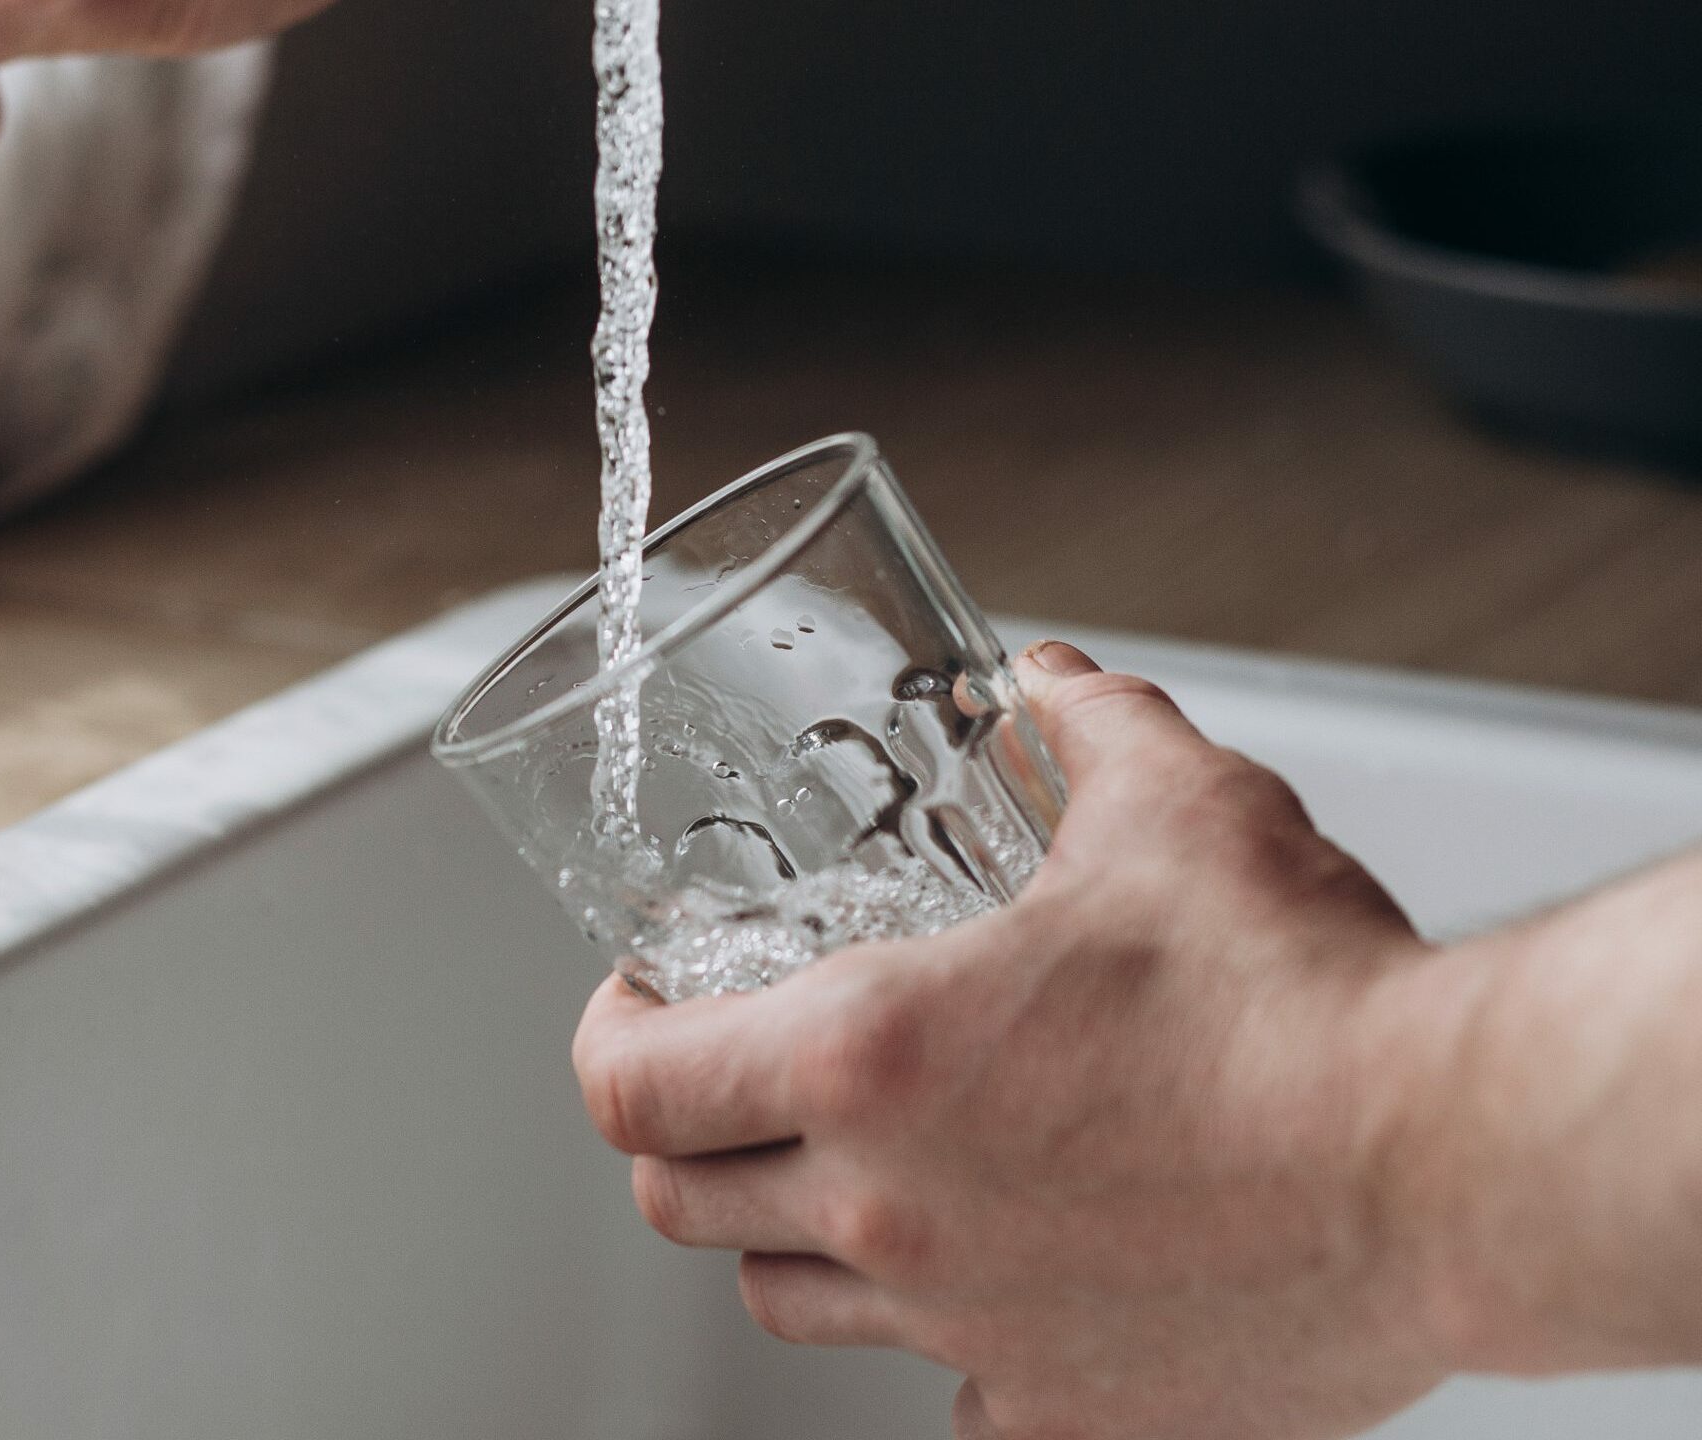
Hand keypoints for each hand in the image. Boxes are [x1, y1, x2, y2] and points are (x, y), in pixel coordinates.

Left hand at [572, 640, 1454, 1439]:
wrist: (1456, 1166)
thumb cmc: (1310, 1005)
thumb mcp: (1174, 811)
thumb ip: (1082, 731)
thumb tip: (1047, 687)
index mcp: (867, 1060)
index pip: (627, 1084)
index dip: (606, 1038)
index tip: (635, 1003)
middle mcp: (889, 1209)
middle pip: (677, 1205)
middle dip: (681, 1135)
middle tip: (725, 1080)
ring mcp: (964, 1324)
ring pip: (790, 1304)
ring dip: (792, 1233)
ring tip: (854, 1165)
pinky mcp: (1060, 1406)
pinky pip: (948, 1387)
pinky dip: (946, 1330)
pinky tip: (1002, 1264)